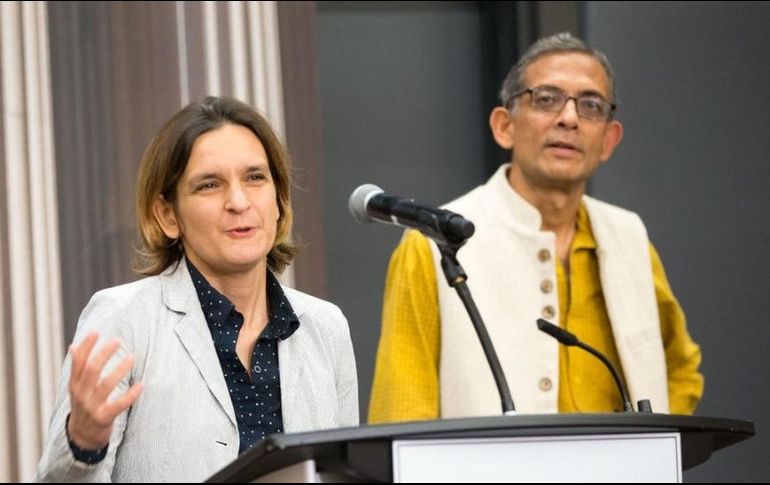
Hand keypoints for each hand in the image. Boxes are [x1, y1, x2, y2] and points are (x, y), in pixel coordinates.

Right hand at [66, 331, 143, 449]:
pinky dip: (131, 395)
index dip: (86, 347)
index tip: (96, 332)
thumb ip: (77, 368)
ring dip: (119, 370)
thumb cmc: (83, 405)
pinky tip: (141, 385)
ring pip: (106, 385)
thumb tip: (73, 345)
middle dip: (103, 354)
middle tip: (117, 341)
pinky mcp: (104, 418)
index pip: (78, 362)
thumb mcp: (76, 388)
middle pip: (92, 370)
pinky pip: (119, 405)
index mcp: (75, 385)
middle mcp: (81, 394)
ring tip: (131, 358)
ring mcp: (92, 407)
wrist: (81, 437)